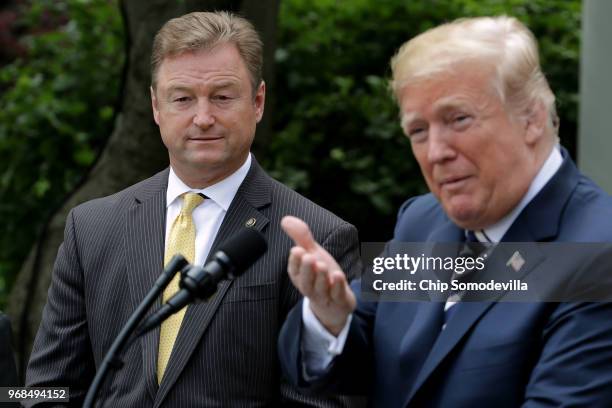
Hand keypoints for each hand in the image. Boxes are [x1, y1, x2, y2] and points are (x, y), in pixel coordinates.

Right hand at [281, 216, 355, 335]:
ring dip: (321, 277)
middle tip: (308, 257)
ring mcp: (325, 296)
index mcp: (300, 276)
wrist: (336, 301)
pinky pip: (337, 296)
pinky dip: (337, 287)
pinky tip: (338, 276)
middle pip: (305, 282)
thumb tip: (285, 219)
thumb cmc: (321, 274)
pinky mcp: (339, 300)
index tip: (297, 250)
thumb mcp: (312, 253)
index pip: (294, 270)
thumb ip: (301, 237)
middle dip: (306, 270)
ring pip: (320, 289)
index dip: (295, 261)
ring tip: (322, 265)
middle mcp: (310, 287)